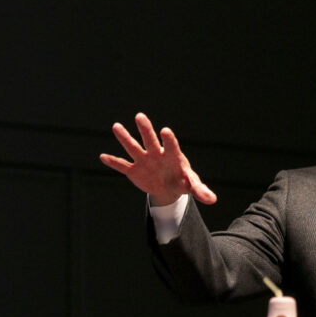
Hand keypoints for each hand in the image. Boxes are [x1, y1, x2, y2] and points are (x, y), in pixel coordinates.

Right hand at [99, 112, 216, 205]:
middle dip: (146, 129)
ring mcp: (144, 161)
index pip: (171, 146)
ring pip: (134, 148)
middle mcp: (157, 155)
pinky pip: (122, 166)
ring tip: (116, 126)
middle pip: (151, 140)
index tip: (165, 130)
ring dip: (125, 138)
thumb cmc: (183, 181)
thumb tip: (212, 200)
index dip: (169, 140)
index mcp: (173, 156)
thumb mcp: (192, 186)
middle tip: (140, 116)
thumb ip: (201, 191)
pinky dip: (114, 162)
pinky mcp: (134, 170)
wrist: (169, 187)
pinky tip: (103, 156)